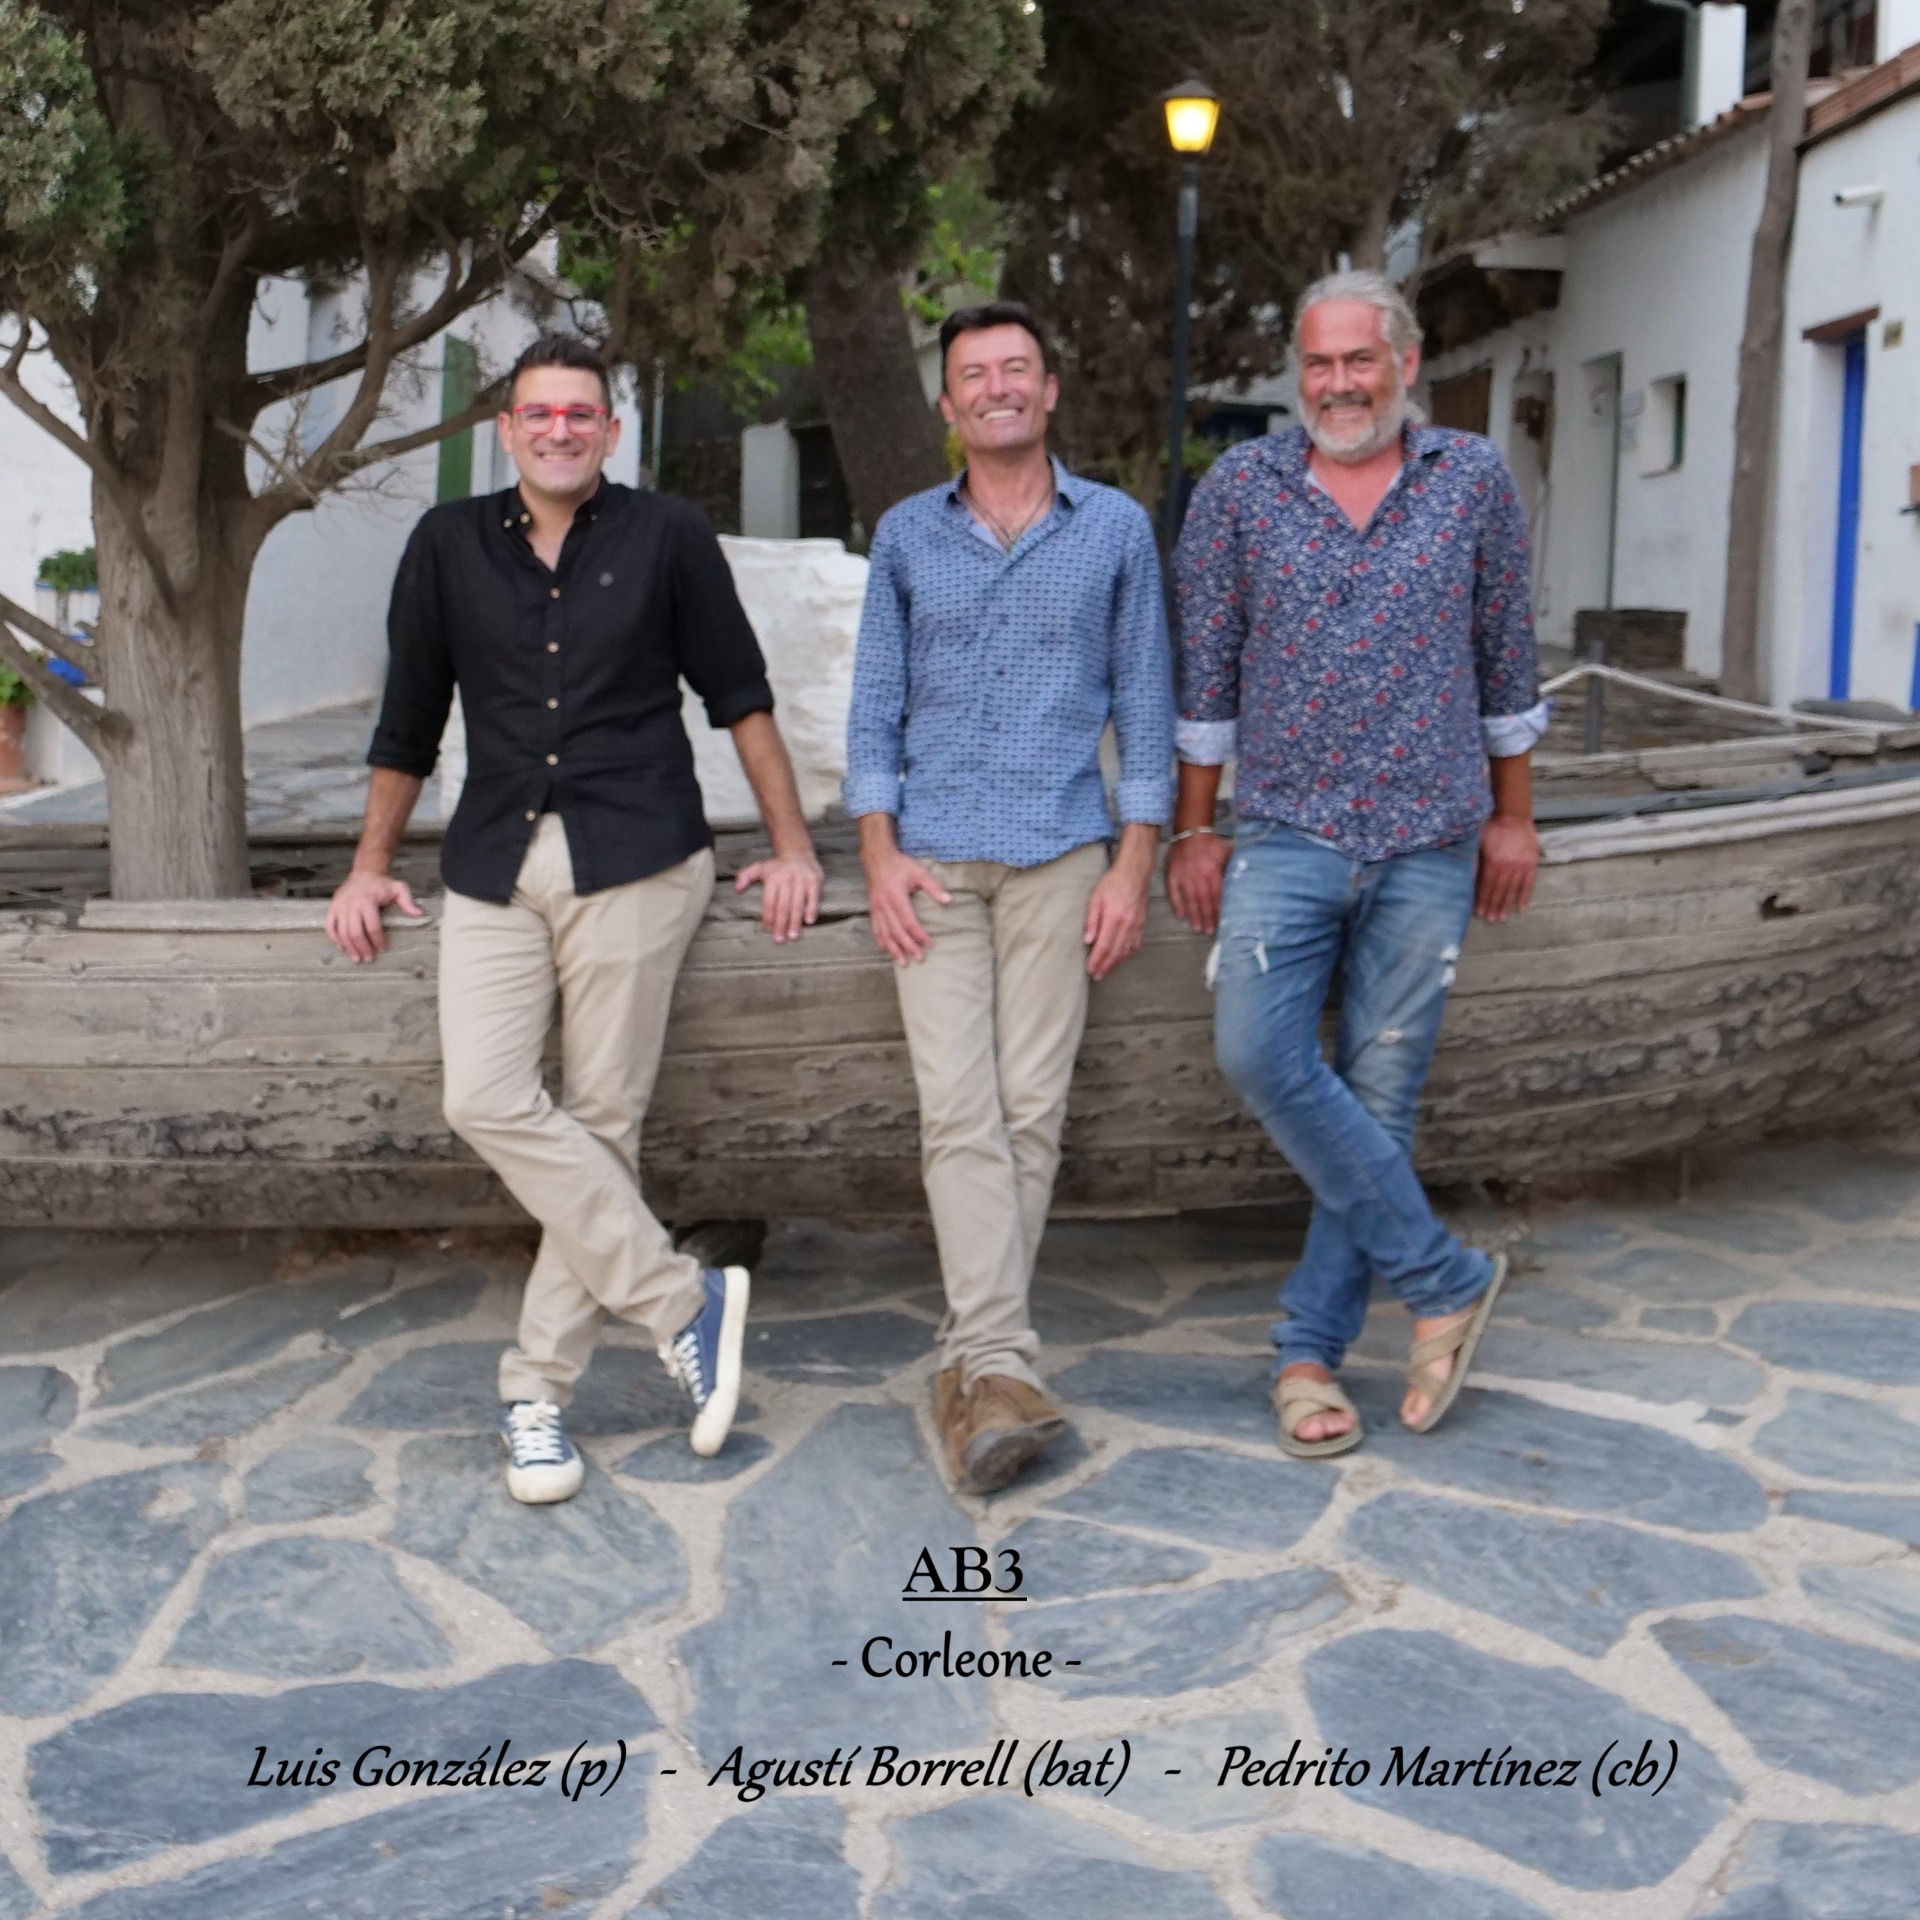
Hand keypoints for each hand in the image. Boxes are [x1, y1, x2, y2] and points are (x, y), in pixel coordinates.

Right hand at [325, 868, 422, 962]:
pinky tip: (342, 947)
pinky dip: (334, 938)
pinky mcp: (333, 907)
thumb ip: (408, 902)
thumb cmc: (382, 884)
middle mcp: (351, 904)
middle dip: (362, 948)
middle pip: (355, 932)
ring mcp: (340, 906)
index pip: (372, 926)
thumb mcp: (399, 889)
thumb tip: (420, 914)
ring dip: (349, 947)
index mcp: (367, 901)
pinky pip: (329, 925)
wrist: (365, 872)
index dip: (378, 940)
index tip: (383, 948)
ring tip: (357, 958)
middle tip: (369, 958)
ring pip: (342, 932)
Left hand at [735, 849, 821, 942]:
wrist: (798, 852)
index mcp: (773, 878)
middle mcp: (787, 879)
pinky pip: (813, 897)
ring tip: (793, 936)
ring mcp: (801, 880)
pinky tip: (808, 921)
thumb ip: (746, 877)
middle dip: (781, 924)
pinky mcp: (814, 881)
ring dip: (795, 922)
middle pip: (783, 906)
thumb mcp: (759, 868)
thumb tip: (737, 889)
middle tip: (779, 939)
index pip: (769, 902)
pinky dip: (811, 909)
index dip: (768, 917)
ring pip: (797, 904)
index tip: (768, 930)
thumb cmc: (777, 866)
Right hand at [861, 842, 950, 965]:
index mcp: (896, 896)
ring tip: (903, 962)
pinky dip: (882, 942)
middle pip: (897, 932)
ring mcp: (876, 909)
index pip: (909, 921)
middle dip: (908, 947)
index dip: (919, 935)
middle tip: (920, 958)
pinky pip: (876, 930)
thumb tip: (949, 901)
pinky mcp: (872, 910)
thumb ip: (934, 887)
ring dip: (894, 950)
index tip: (930, 943)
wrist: (876, 858)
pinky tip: (888, 951)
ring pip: (884, 934)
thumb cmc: (899, 865)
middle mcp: (884, 905)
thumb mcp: (919, 872)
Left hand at [1084, 856, 1149, 979]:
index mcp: (1114, 918)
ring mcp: (1136, 925)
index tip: (1090, 969)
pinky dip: (1127, 954)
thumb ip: (1091, 920)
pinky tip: (1121, 958)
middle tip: (1097, 976)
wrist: (1134, 873)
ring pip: (1126, 951)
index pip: (1104, 945)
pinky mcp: (1142, 924)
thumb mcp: (1095, 898)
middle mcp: (1127, 925)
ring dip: (1116, 963)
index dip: (1097, 960)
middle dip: (1106, 966)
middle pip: (1116, 952)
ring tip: (1107, 971)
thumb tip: (1088, 940)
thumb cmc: (1113, 883)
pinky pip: (1135, 944)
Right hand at [1165, 832, 1230, 933]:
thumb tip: (1242, 883)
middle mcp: (1197, 875)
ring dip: (1193, 915)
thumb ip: (1231, 868)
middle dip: (1206, 917)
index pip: (1216, 894)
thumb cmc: (1211, 844)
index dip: (1218, 910)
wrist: (1190, 831)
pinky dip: (1176, 904)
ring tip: (1197, 928)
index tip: (1221, 922)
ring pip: (1188, 899)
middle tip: (1208, 931)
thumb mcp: (1226, 852)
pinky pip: (1173, 892)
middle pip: (1202, 900)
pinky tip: (1180, 916)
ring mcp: (1182, 876)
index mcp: (1212, 870)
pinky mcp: (1171, 874)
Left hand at [1475, 814, 1539, 921]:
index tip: (1479, 913)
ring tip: (1502, 918)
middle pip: (1499, 891)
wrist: (1513, 815)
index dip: (1483, 900)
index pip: (1486, 886)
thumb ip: (1475, 861)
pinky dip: (1525, 896)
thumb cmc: (1491, 827)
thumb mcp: (1478, 842)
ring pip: (1513, 890)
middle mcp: (1507, 867)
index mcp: (1493, 862)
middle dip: (1494, 906)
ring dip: (1507, 905)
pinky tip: (1521, 907)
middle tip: (1491, 920)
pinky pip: (1529, 883)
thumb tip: (1469, 879)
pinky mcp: (1532, 863)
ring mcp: (1521, 866)